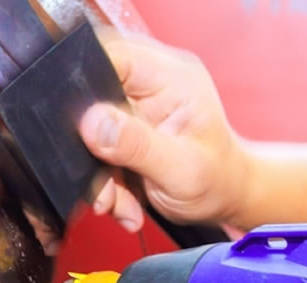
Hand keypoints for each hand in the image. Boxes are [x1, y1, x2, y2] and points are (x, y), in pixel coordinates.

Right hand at [77, 31, 250, 230]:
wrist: (224, 198)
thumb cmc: (216, 180)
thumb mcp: (180, 169)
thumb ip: (136, 145)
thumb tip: (92, 123)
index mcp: (172, 77)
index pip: (115, 56)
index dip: (87, 86)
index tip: (82, 130)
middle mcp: (151, 84)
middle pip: (94, 97)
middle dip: (91, 148)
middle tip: (104, 188)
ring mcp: (136, 106)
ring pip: (90, 130)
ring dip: (98, 174)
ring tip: (119, 202)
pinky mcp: (125, 128)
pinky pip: (96, 148)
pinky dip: (104, 181)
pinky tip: (124, 200)